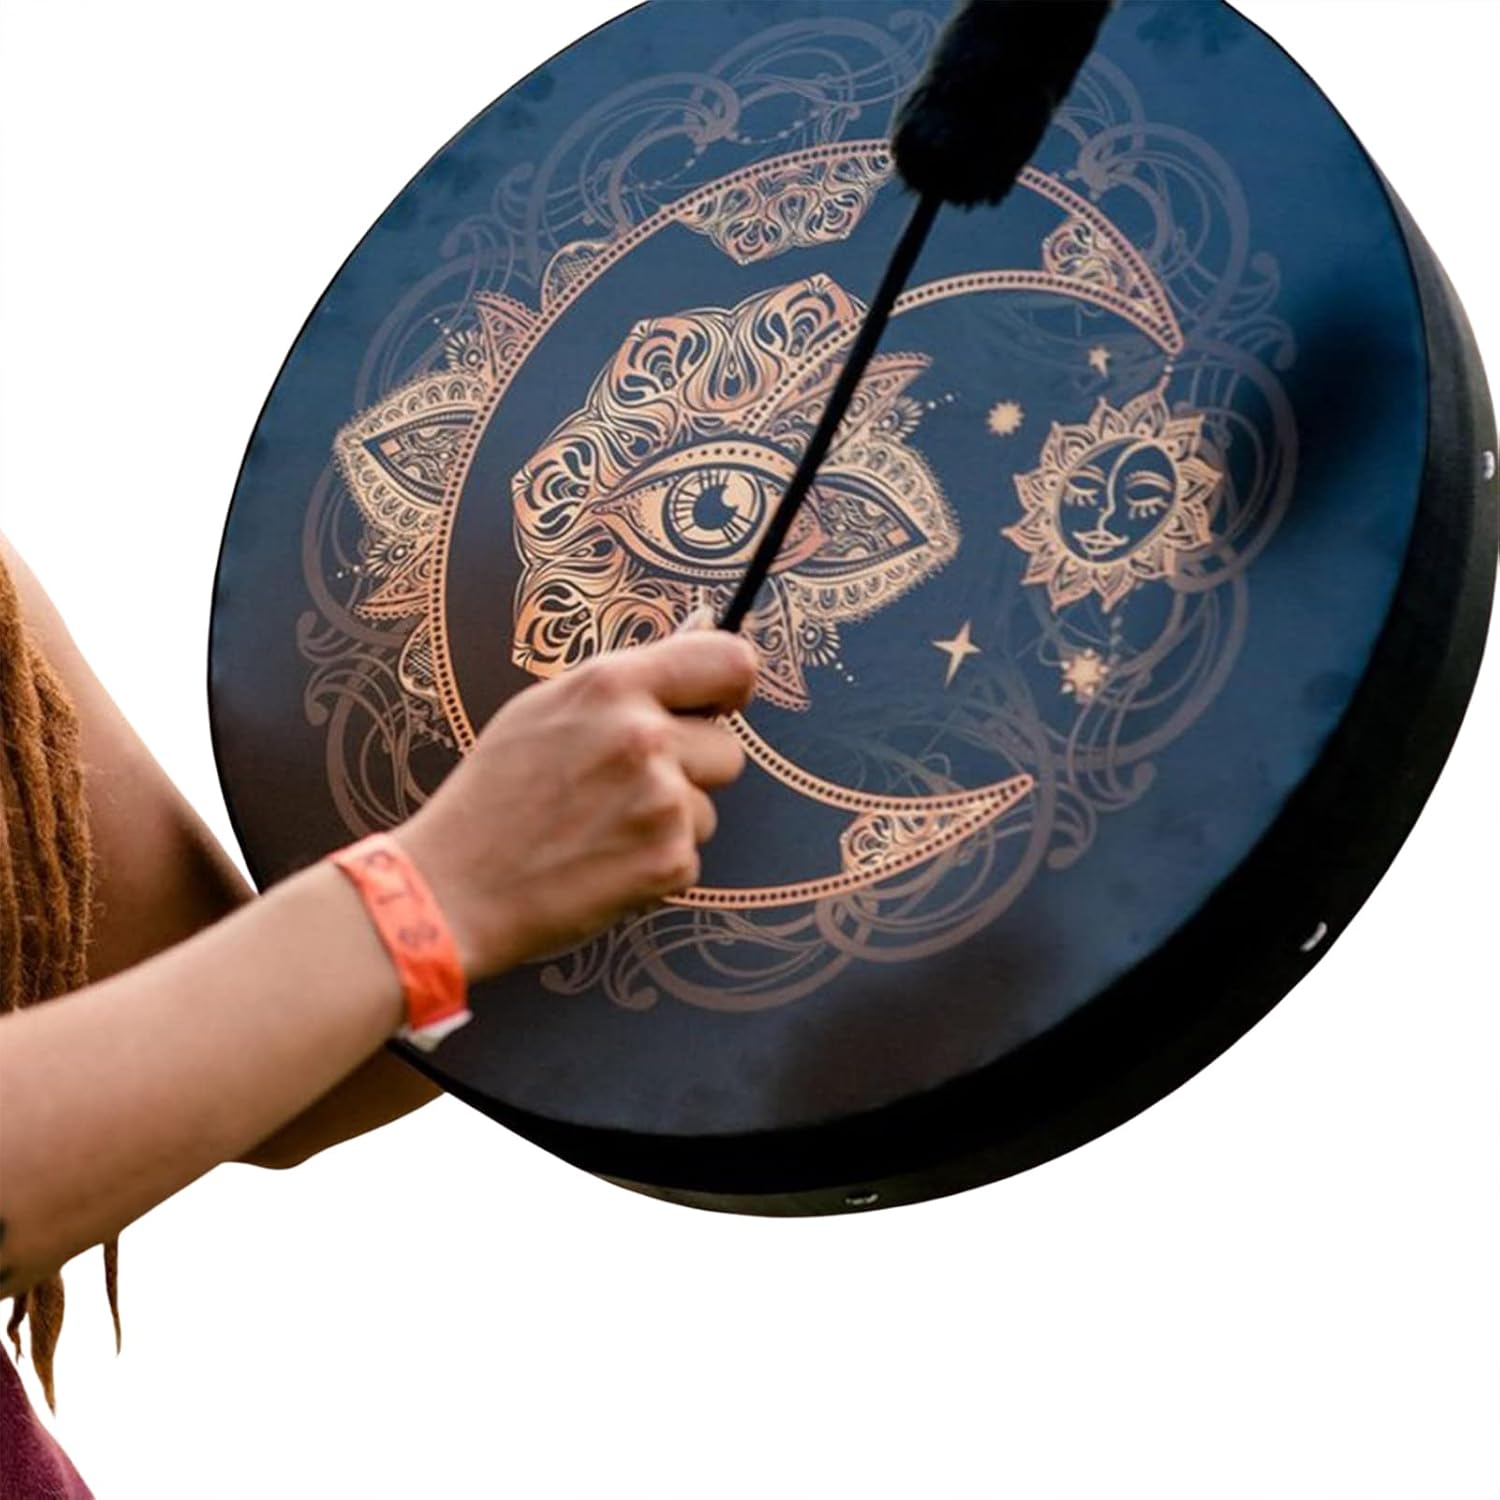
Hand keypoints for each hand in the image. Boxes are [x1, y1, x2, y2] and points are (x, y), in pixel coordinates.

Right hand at [394, 630, 757, 979]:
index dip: (732, 685)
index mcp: (612, 684)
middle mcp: (643, 737)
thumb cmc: (496, 793)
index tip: (718, 705)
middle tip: (623, 788)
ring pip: (708, 806)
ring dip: (670, 820)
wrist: (454, 887)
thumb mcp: (547, 707)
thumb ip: (629, 676)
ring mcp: (661, 803)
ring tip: (599, 828)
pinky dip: (655, 863)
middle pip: (727, 748)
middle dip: (691, 769)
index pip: (730, 661)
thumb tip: (703, 626)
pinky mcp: (669, 862)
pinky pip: (689, 854)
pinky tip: (600, 861)